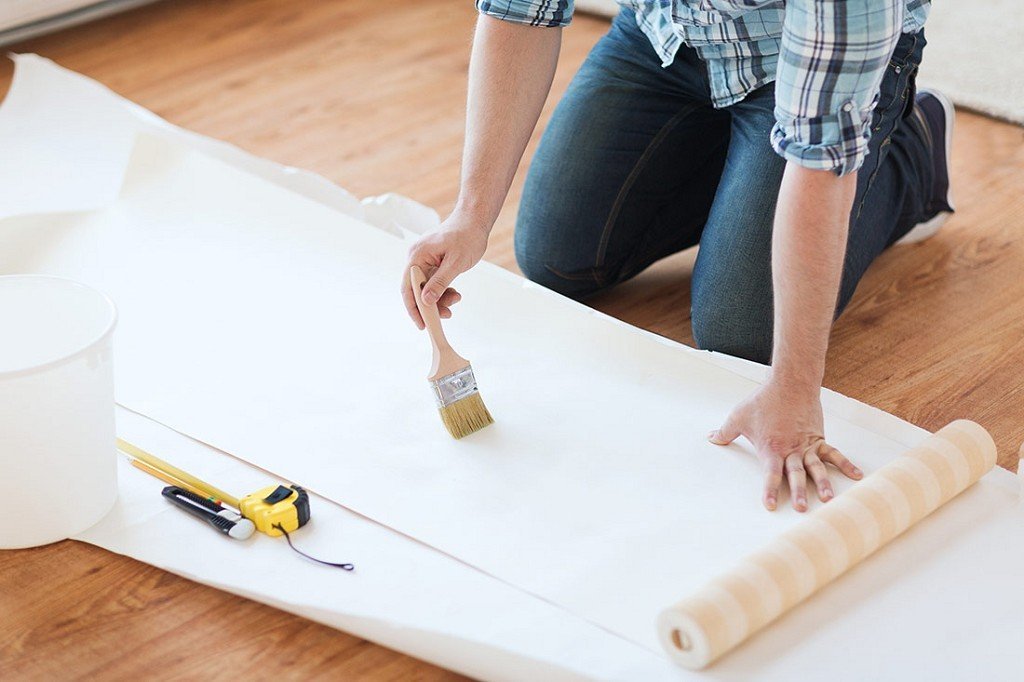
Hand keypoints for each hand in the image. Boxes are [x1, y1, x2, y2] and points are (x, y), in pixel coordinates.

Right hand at [401, 211, 488, 328]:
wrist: (474, 220)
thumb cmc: (466, 236)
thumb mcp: (455, 263)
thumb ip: (440, 282)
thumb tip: (426, 301)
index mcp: (417, 256)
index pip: (408, 287)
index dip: (413, 308)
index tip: (422, 324)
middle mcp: (417, 258)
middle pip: (416, 289)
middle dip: (430, 305)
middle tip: (446, 315)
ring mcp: (424, 260)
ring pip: (426, 288)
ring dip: (439, 298)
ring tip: (456, 299)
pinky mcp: (433, 262)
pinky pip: (433, 282)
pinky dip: (443, 290)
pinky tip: (454, 293)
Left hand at [708, 382, 862, 511]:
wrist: (790, 383)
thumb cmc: (763, 400)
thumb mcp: (738, 417)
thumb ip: (725, 432)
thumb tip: (711, 438)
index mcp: (771, 448)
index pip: (770, 474)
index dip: (769, 490)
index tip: (771, 505)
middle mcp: (791, 450)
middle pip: (795, 475)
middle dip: (798, 492)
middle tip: (802, 509)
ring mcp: (807, 445)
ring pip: (816, 468)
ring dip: (823, 484)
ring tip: (829, 500)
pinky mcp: (819, 439)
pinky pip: (834, 454)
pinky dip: (846, 464)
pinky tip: (858, 476)